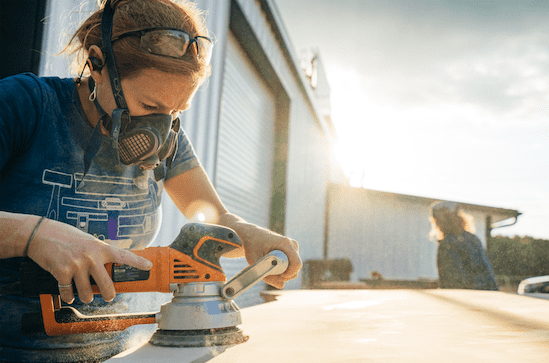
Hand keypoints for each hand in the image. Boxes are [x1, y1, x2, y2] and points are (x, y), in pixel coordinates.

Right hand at [26, 218, 152, 303]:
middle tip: (109, 297)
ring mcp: (76, 265)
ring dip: (85, 297)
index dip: (137, 262)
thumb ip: (100, 252)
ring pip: (87, 293)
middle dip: (109, 295)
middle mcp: (91, 256)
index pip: (123, 255)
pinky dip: (68, 296)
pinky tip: (68, 293)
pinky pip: (68, 292)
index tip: (148, 266)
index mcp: (100, 247)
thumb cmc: (66, 236)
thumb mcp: (88, 240)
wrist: (41, 234)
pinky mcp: (62, 272)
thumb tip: (112, 263)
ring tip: (84, 295)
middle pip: (107, 285)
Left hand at [231, 221, 301, 288]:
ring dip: (283, 272)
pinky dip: (283, 269)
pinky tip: (272, 265)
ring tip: (268, 267)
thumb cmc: (252, 246)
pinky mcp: (291, 250)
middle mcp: (292, 244)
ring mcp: (293, 247)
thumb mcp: (254, 261)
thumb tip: (282, 286)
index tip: (276, 276)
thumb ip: (267, 275)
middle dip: (284, 275)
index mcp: (285, 243)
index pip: (296, 264)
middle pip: (296, 268)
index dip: (288, 274)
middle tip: (269, 272)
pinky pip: (291, 265)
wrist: (251, 235)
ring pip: (294, 267)